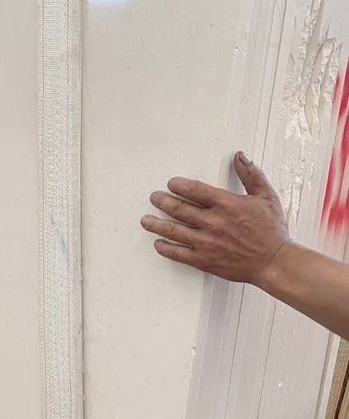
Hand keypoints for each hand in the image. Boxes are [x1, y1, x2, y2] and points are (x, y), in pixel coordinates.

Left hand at [140, 152, 290, 284]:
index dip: (178, 185)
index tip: (171, 184)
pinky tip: (158, 244)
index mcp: (227, 204)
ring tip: (145, 220)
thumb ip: (251, 175)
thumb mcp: (266, 197)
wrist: (274, 262)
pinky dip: (165, 248)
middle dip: (162, 202)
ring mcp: (206, 242)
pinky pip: (178, 253)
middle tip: (154, 198)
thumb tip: (240, 156)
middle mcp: (213, 222)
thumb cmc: (271, 231)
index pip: (194, 190)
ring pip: (173, 230)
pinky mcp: (204, 260)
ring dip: (156, 224)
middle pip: (178, 209)